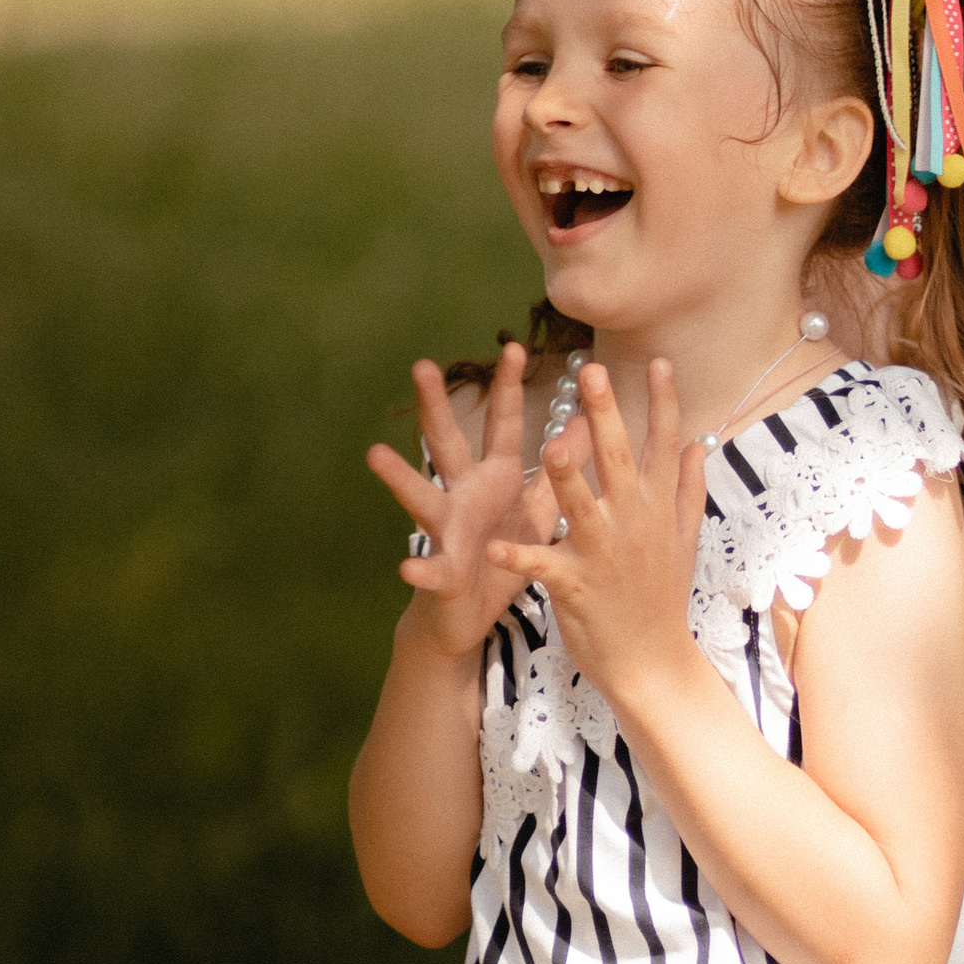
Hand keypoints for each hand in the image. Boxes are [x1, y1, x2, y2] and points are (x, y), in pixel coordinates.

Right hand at [365, 347, 555, 660]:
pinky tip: (408, 566)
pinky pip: (431, 570)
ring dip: (399, 478)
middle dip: (436, 406)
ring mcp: (448, 532)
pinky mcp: (443, 574)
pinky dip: (421, 568)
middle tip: (421, 365)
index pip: (502, 425)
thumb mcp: (537, 509)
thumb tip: (588, 424)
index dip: (507, 389)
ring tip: (376, 454)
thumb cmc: (501, 558)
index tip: (515, 346)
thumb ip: (557, 469)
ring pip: (421, 498)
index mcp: (494, 479)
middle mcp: (463, 497)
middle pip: (448, 444)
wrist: (469, 617)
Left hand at [486, 359, 708, 712]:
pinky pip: (543, 567)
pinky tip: (494, 548)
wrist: (654, 663)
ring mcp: (605, 555)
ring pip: (582, 508)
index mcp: (656, 510)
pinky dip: (519, 558)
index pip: (662, 447)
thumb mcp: (684, 541)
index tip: (659, 362)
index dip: (662, 405)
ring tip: (549, 447)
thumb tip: (698, 445)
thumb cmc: (662, 598)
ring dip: (566, 478)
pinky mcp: (577, 587)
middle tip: (592, 372)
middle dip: (605, 416)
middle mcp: (633, 525)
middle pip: (618, 462)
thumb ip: (688, 490)